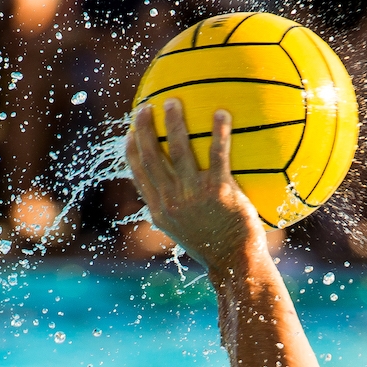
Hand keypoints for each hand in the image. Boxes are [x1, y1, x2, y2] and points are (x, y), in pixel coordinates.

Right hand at [125, 100, 265, 270]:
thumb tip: (167, 202)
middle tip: (147, 107)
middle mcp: (172, 201)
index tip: (130, 131)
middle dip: (145, 128)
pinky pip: (217, 154)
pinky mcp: (219, 191)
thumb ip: (175, 213)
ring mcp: (194, 195)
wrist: (235, 264)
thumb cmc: (215, 248)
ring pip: (178, 149)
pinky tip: (222, 113)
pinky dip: (219, 131)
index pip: (139, 175)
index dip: (132, 150)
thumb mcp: (185, 234)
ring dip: (174, 122)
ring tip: (174, 101)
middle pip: (151, 156)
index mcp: (160, 211)